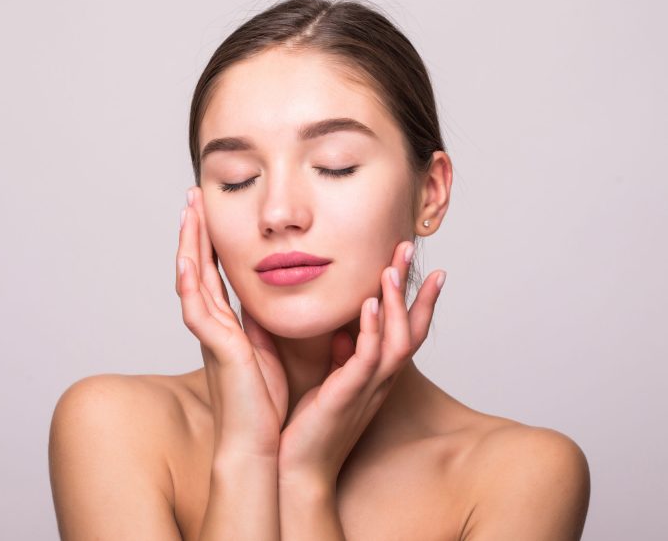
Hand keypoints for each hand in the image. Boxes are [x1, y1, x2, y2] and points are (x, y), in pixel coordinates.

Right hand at [176, 186, 287, 457]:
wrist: (258, 444)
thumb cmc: (264, 403)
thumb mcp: (267, 350)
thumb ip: (263, 323)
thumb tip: (268, 300)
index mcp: (227, 325)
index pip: (215, 272)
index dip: (211, 240)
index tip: (210, 210)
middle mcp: (213, 326)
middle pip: (198, 267)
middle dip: (195, 230)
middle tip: (192, 196)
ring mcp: (210, 336)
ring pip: (192, 279)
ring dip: (189, 244)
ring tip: (189, 210)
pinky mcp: (216, 349)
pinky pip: (196, 310)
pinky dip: (190, 284)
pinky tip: (186, 259)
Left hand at [276, 240, 445, 485]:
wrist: (297, 468)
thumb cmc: (312, 426)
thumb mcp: (330, 383)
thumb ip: (339, 357)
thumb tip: (340, 332)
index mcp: (375, 374)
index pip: (404, 329)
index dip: (415, 297)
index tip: (418, 264)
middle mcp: (380, 379)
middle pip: (410, 328)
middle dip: (414, 287)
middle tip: (410, 247)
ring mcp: (367, 387)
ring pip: (396, 339)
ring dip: (395, 302)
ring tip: (391, 267)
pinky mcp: (347, 396)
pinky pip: (367, 358)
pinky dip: (371, 329)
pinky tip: (369, 303)